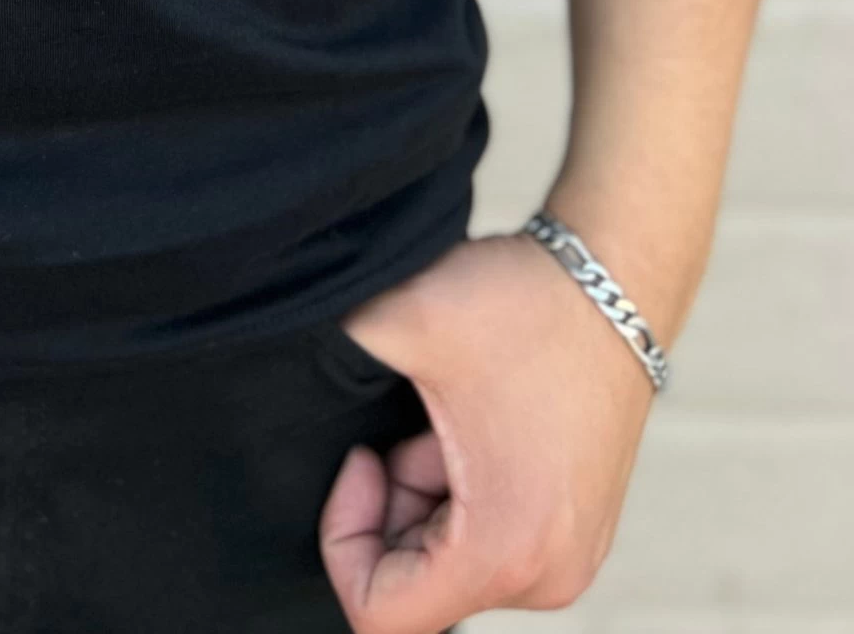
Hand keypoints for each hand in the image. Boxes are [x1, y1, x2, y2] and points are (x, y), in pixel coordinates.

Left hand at [318, 230, 657, 630]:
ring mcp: (565, 561)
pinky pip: (482, 541)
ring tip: (445, 416)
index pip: (381, 617)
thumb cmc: (524, 306)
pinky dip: (456, 491)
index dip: (344, 541)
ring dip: (421, 494)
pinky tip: (474, 425)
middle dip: (388, 509)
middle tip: (407, 427)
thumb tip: (263, 363)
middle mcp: (547, 577)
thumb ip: (329, 357)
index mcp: (507, 550)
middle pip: (415, 589)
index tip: (361, 458)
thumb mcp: (407, 321)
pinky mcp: (571, 534)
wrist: (616, 279)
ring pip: (444, 563)